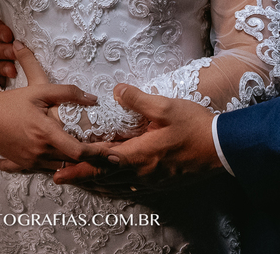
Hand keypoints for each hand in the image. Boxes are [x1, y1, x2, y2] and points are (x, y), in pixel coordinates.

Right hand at [0, 41, 102, 172]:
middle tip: (109, 153)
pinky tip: (68, 162)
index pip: (77, 150)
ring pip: (62, 167)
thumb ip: (68, 93)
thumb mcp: (39, 90)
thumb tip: (93, 98)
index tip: (112, 153)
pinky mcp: (25, 165)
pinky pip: (47, 169)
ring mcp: (31, 160)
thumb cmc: (12, 102)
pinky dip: (59, 166)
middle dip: (91, 158)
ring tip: (91, 155)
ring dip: (76, 162)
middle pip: (73, 161)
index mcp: (45, 132)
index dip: (97, 154)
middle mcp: (39, 150)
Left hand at [53, 84, 222, 193]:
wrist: (221, 148)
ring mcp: (152, 181)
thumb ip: (137, 100)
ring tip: (78, 182)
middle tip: (58, 177)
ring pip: (116, 185)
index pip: (102, 158)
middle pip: (104, 176)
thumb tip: (116, 91)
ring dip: (95, 183)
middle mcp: (142, 173)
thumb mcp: (165, 107)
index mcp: (139, 154)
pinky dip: (115, 187)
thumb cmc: (195, 126)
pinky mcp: (161, 183)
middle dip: (80, 176)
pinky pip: (131, 188)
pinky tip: (112, 185)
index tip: (61, 159)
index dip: (80, 158)